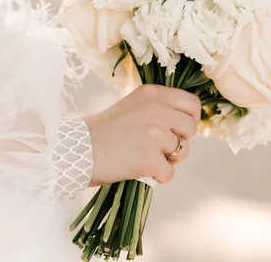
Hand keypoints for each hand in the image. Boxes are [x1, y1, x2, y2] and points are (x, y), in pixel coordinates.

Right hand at [84, 84, 200, 185]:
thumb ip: (159, 108)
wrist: (78, 150)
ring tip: (144, 156)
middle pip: (191, 128)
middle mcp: (156, 109)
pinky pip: (169, 172)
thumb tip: (188, 122)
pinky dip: (157, 176)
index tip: (179, 130)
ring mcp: (154, 134)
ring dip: (168, 159)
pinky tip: (140, 169)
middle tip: (162, 147)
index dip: (189, 119)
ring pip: (182, 152)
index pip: (192, 103)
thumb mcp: (133, 106)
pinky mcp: (149, 158)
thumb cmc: (104, 131)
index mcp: (153, 93)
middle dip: (182, 141)